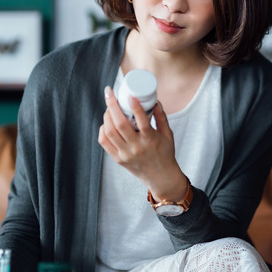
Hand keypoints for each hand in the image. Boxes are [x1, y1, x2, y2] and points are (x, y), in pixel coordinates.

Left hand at [98, 86, 187, 200]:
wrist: (160, 177)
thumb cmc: (165, 153)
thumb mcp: (168, 134)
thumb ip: (161, 117)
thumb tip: (154, 100)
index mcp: (151, 140)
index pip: (142, 122)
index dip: (135, 107)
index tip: (130, 95)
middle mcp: (137, 148)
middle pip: (120, 124)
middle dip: (112, 105)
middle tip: (110, 93)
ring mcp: (125, 154)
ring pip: (110, 132)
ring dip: (107, 116)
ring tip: (109, 107)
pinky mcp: (118, 159)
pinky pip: (105, 142)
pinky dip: (103, 130)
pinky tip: (107, 123)